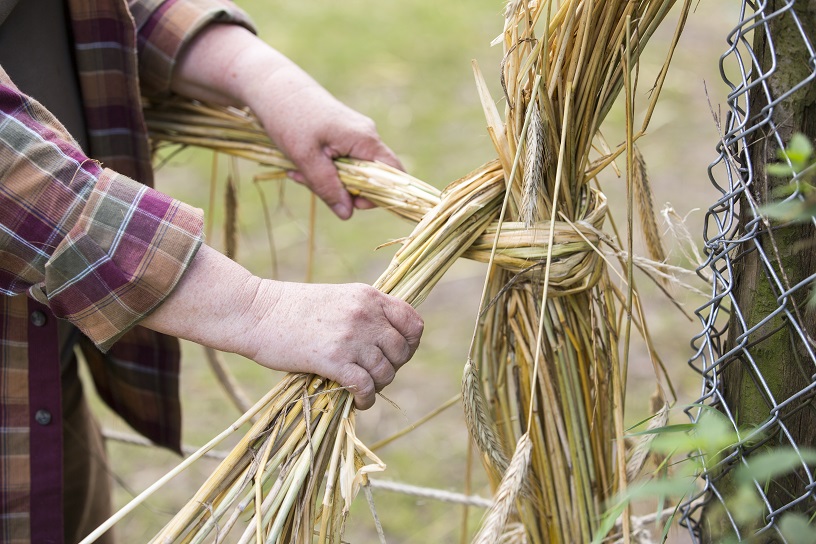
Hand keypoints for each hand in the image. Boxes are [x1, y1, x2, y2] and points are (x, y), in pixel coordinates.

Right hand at [142, 246, 422, 408]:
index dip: (411, 342)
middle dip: (394, 367)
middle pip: (403, 350)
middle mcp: (365, 314)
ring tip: (363, 389)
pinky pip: (366, 386)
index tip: (398, 354)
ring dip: (378, 386)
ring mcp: (351, 336)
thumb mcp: (338, 299)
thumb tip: (386, 343)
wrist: (256, 312)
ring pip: (386, 371)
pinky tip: (357, 401)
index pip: (413, 321)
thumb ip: (364, 314)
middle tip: (375, 375)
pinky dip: (366, 399)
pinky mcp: (333, 359)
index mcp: (368, 296)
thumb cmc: (292, 309)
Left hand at [171, 24, 402, 218]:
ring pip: (351, 172)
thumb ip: (327, 187)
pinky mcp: (342, 136)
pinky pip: (340, 162)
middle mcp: (366, 137)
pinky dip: (322, 170)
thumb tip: (347, 214)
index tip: (352, 203)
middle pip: (370, 178)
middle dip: (344, 189)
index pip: (394, 174)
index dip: (380, 195)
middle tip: (313, 185)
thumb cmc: (289, 117)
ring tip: (298, 173)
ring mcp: (354, 135)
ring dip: (327, 180)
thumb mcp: (306, 158)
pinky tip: (299, 167)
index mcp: (365, 140)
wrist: (272, 87)